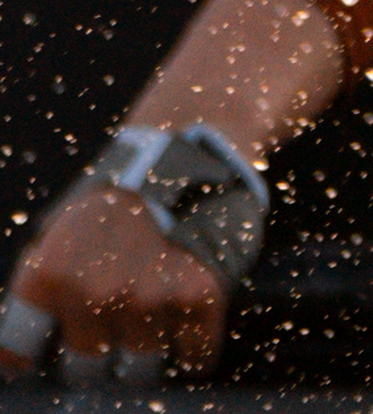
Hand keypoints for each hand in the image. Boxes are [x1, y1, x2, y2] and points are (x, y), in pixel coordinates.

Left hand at [2, 180, 225, 381]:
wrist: (186, 157)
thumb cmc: (113, 199)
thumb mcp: (57, 231)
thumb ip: (41, 287)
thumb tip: (20, 349)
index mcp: (48, 277)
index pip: (17, 354)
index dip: (31, 355)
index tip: (43, 351)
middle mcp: (94, 295)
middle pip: (85, 368)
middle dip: (95, 352)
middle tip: (110, 325)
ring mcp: (149, 299)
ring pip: (139, 368)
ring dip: (145, 351)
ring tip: (152, 318)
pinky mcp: (200, 297)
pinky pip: (194, 356)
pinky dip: (193, 349)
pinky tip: (188, 324)